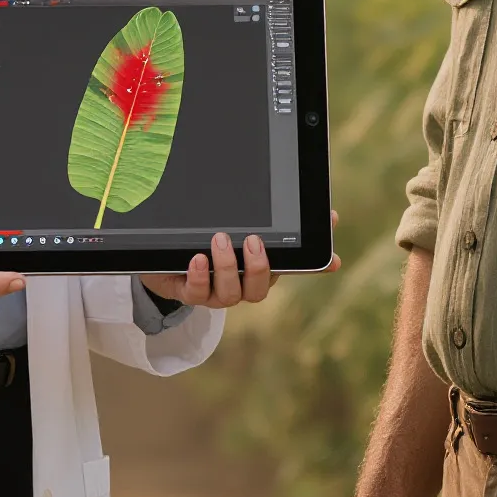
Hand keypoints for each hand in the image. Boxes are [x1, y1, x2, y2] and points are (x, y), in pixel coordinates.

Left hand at [137, 211, 339, 307]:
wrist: (163, 253)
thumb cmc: (205, 237)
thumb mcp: (234, 222)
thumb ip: (266, 215)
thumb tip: (306, 201)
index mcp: (257, 267)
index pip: (291, 268)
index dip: (314, 267)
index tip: (333, 260)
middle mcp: (240, 284)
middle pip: (259, 291)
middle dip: (259, 268)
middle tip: (253, 240)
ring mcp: (215, 292)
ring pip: (230, 294)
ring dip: (227, 267)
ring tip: (219, 240)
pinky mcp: (188, 292)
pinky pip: (197, 294)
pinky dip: (200, 276)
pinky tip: (198, 259)